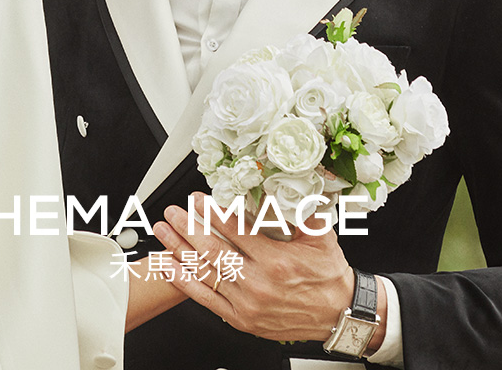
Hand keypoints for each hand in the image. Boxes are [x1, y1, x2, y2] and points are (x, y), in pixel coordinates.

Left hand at [154, 192, 384, 347]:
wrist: (338, 314)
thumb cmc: (328, 274)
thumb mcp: (320, 235)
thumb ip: (299, 209)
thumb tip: (284, 182)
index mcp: (276, 261)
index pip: (235, 231)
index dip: (213, 213)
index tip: (198, 199)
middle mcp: (258, 284)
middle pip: (213, 251)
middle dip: (188, 228)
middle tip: (173, 211)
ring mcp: (247, 305)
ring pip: (206, 274)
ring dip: (180, 251)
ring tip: (163, 232)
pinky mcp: (242, 320)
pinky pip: (207, 300)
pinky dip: (185, 283)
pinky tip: (170, 268)